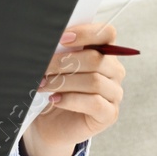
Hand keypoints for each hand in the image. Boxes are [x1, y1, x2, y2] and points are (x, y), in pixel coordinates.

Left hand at [19, 21, 125, 155]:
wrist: (50, 122)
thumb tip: (52, 40)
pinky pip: (94, 103)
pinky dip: (71, 100)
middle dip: (64, 62)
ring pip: (94, 81)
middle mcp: (114, 71)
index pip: (107, 33)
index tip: (62, 38)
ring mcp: (114, 93)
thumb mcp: (57, 66)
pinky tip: (55, 99)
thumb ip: (61, 50)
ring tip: (43, 84)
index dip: (86, 33)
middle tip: (42, 66)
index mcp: (104, 52)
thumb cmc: (55, 88)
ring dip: (64, 82)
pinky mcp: (109, 114)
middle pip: (96, 59)